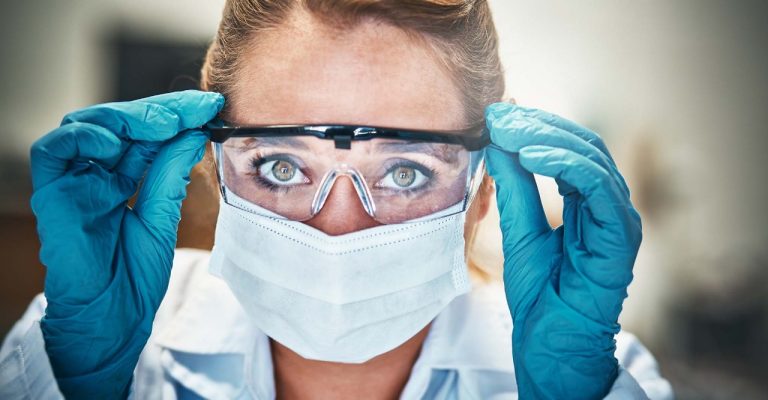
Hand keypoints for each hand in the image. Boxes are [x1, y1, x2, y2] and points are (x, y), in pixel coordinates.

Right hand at [30, 90, 223, 397]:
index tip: (210, 105)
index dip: (176, 115)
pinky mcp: (52, 195)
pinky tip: (115, 144)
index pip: (147, 133)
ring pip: (86, 125)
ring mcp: (74, 182)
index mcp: (123, 177)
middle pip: (120, 123)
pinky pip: (53, 151)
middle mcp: (96, 174)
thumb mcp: (163, 216)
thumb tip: (191, 132)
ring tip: (164, 123)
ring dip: (127, 117)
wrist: (115, 316)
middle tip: (193, 108)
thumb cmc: (135, 275)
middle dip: (158, 110)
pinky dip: (83, 138)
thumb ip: (170, 174)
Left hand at [484, 103, 640, 398]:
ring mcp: (617, 218)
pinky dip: (567, 165)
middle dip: (539, 125)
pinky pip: (598, 186)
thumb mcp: (518, 228)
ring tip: (510, 133)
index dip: (534, 127)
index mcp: (585, 201)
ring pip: (592, 158)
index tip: (496, 117)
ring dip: (548, 139)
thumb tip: (498, 144)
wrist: (549, 338)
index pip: (567, 148)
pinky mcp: (621, 234)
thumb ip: (514, 188)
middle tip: (501, 117)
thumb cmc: (539, 291)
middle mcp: (606, 204)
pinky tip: (532, 157)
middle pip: (582, 145)